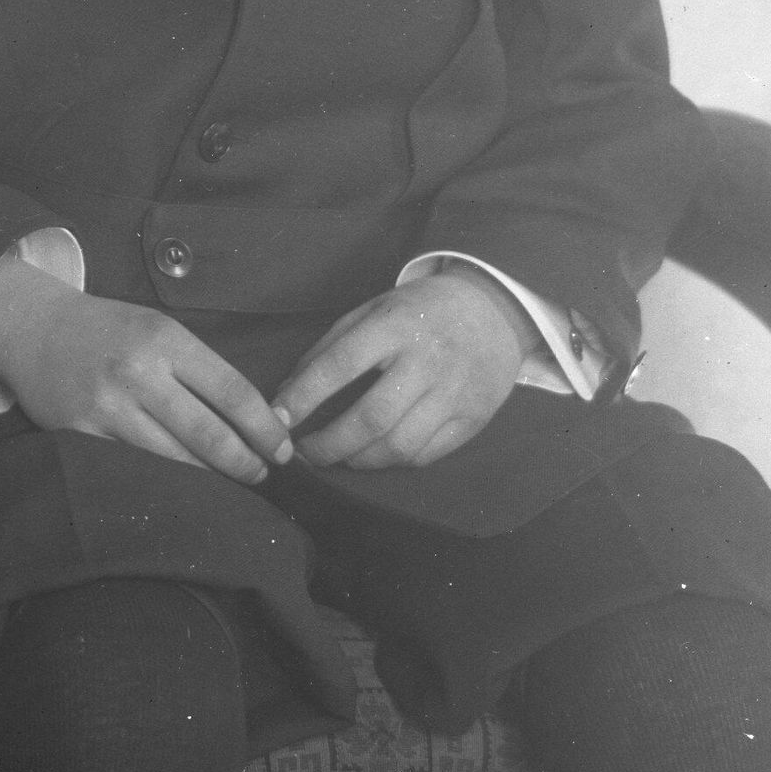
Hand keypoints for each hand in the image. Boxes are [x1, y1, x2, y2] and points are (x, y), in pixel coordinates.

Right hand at [0, 260, 295, 482]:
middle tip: (263, 475)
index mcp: (165, 340)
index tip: (284, 449)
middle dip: (245, 462)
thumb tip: (255, 418)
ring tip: (232, 486)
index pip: (233, 392)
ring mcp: (106, 407)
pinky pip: (134, 467)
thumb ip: (198, 369)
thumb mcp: (157, 330)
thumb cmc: (108, 331)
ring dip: (210, 480)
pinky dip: (164, 481)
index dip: (265, 428)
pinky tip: (184, 489)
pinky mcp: (79, 434)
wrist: (32, 330)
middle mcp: (137, 372)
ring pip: (173, 460)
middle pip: (209, 434)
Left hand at [270, 266, 537, 470]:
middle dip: (328, 445)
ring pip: (398, 445)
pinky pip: (425, 455)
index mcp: (395, 326)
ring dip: (357, 460)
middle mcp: (427, 361)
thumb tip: (288, 393)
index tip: (278, 418)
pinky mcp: (473, 418)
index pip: (341, 364)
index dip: (304, 395)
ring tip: (338, 456)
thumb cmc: (419, 312)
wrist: (493, 310)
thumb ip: (331, 347)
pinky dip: (391, 461)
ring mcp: (454, 393)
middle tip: (304, 454)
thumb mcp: (373, 310)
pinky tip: (375, 454)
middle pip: (371, 418)